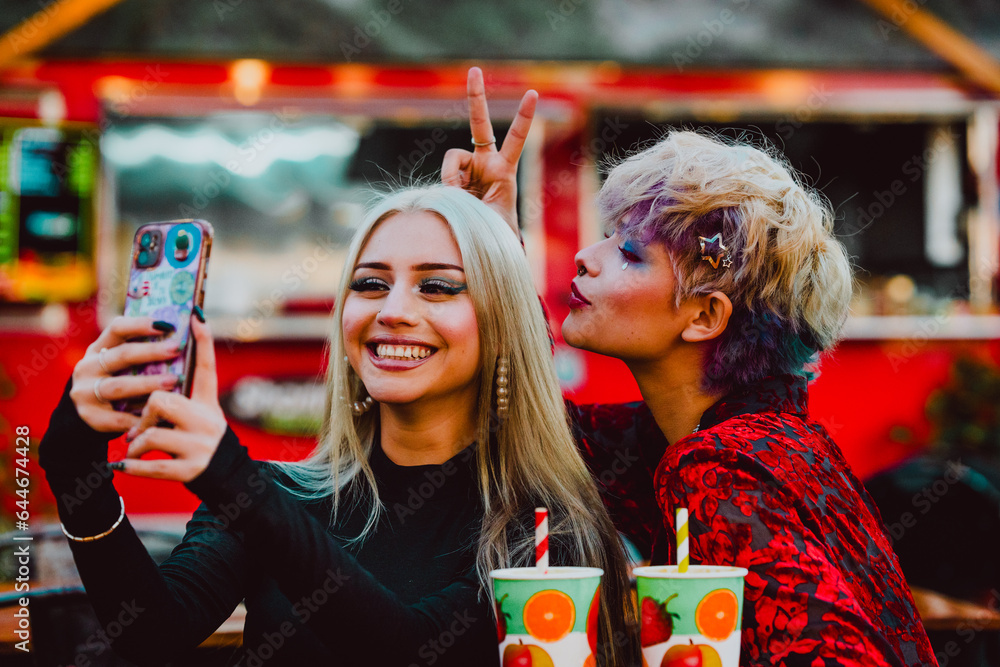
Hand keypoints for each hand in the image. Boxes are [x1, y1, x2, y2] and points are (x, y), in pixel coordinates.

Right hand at [70, 316, 180, 432]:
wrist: (89, 416)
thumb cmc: (119, 382)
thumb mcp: (123, 364)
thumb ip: (144, 351)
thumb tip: (184, 334)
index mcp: (98, 348)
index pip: (117, 328)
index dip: (140, 324)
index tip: (167, 324)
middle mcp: (87, 367)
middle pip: (121, 355)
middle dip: (151, 352)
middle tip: (176, 349)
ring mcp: (85, 392)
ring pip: (118, 386)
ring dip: (147, 383)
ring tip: (173, 382)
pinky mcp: (89, 416)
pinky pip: (118, 417)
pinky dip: (139, 417)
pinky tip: (160, 416)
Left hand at [117, 315, 226, 482]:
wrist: (226, 475)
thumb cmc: (201, 439)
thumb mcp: (201, 414)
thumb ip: (183, 395)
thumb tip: (163, 367)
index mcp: (208, 404)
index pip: (206, 368)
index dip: (203, 341)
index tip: (196, 317)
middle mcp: (208, 422)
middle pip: (162, 400)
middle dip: (145, 413)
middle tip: (141, 423)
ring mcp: (200, 447)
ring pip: (151, 435)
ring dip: (136, 443)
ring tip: (134, 447)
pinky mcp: (189, 471)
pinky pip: (151, 466)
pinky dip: (132, 467)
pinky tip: (122, 466)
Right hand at [442, 67, 536, 235]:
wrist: (479, 242)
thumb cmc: (494, 234)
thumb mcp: (494, 221)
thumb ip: (475, 205)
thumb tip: (450, 193)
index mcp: (503, 170)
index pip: (515, 138)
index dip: (522, 117)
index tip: (533, 93)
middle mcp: (483, 163)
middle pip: (478, 124)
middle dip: (476, 97)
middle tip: (474, 70)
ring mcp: (465, 169)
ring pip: (452, 160)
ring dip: (454, 181)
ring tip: (465, 203)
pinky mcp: (450, 179)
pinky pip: (444, 177)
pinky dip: (447, 189)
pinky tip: (454, 202)